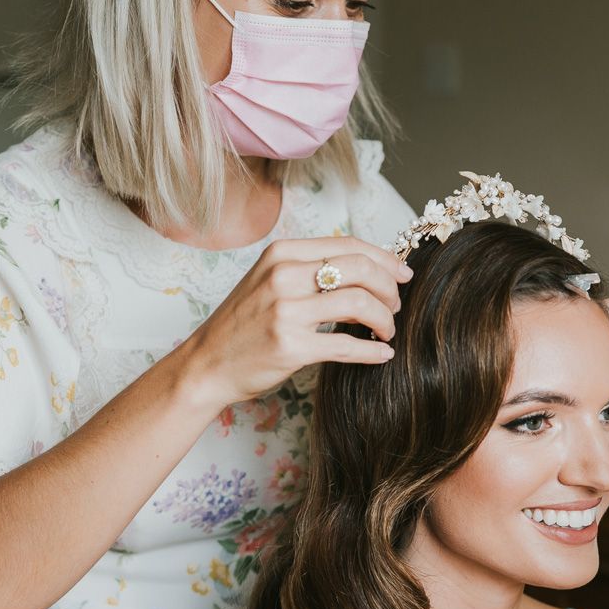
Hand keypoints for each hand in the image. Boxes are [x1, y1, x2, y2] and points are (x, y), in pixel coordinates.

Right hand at [188, 237, 411, 408]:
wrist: (206, 363)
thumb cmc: (243, 324)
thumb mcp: (270, 282)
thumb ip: (311, 271)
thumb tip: (367, 270)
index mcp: (282, 254)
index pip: (349, 245)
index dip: (385, 259)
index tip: (403, 275)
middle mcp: (283, 276)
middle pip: (360, 269)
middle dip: (388, 289)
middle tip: (395, 306)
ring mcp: (286, 311)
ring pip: (359, 303)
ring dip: (384, 319)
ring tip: (386, 330)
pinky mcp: (290, 347)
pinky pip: (346, 345)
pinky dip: (372, 351)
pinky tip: (382, 354)